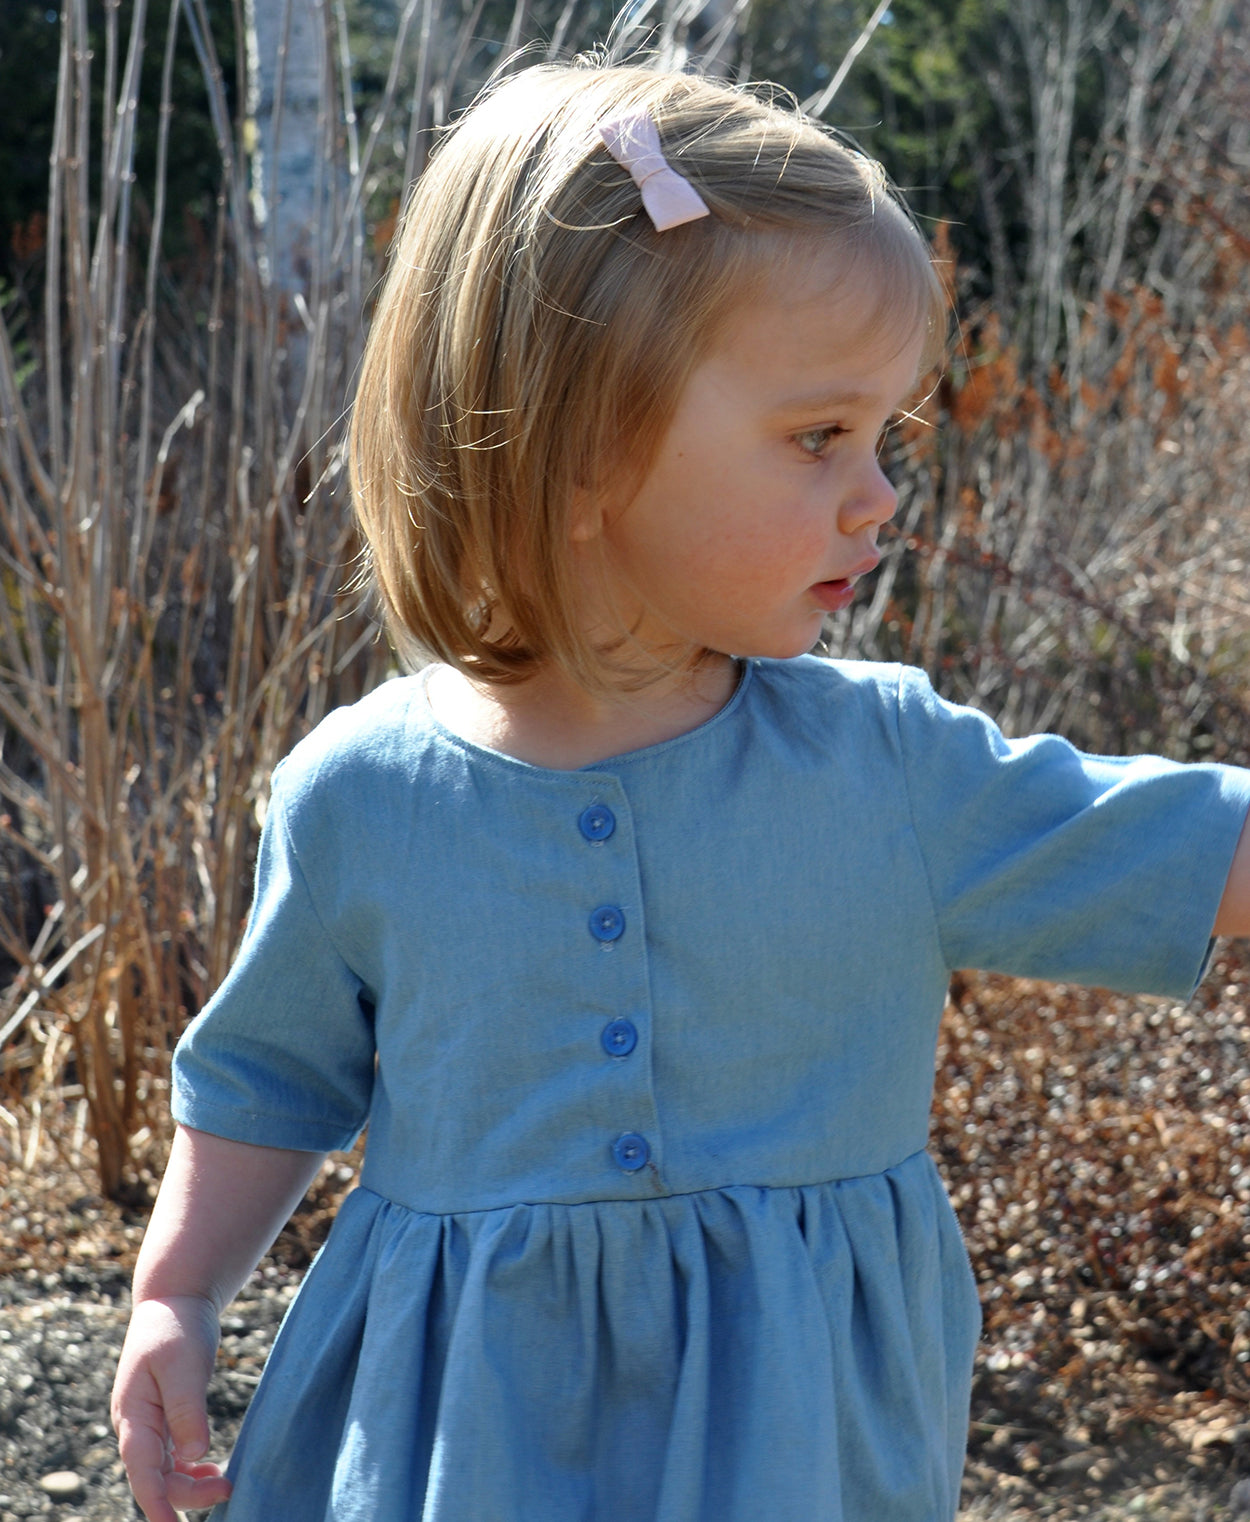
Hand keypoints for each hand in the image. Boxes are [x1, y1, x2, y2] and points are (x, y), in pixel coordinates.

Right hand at [111, 1294, 233, 1521]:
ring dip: (191, 1483)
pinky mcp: (165, 1416)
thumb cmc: (176, 1327)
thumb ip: (187, 1410)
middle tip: (229, 1488)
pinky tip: (212, 1467)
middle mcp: (136, 1426)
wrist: (175, 1299)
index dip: (158, 1506)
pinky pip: (173, 1455)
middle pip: (157, 1478)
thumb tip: (194, 1455)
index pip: (143, 1474)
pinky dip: (191, 1467)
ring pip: (166, 1470)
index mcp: (133, 1416)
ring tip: (226, 1483)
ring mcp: (148, 1423)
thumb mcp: (184, 1365)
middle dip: (188, 1494)